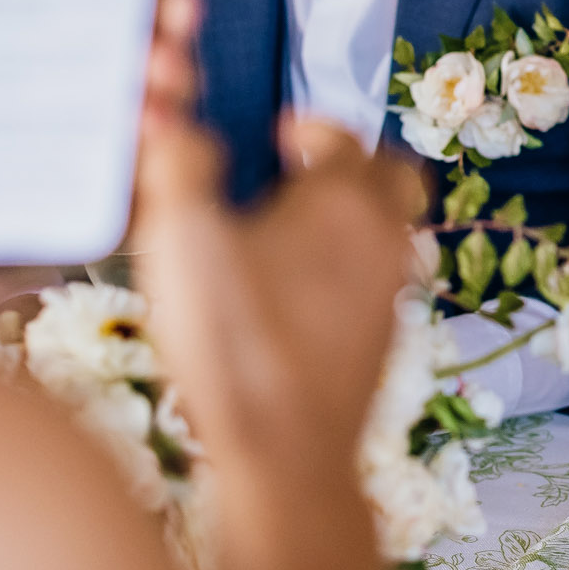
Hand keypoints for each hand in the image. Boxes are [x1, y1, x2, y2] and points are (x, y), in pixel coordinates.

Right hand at [131, 30, 423, 493]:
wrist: (286, 454)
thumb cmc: (234, 338)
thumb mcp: (182, 237)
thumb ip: (178, 163)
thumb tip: (174, 115)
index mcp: (346, 198)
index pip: (346, 136)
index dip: (312, 128)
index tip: (280, 134)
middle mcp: (386, 237)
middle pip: (393, 175)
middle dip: (353, 162)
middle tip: (302, 170)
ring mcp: (394, 292)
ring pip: (392, 230)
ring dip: (353, 216)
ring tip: (294, 228)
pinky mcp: (387, 340)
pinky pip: (381, 281)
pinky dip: (351, 268)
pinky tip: (300, 293)